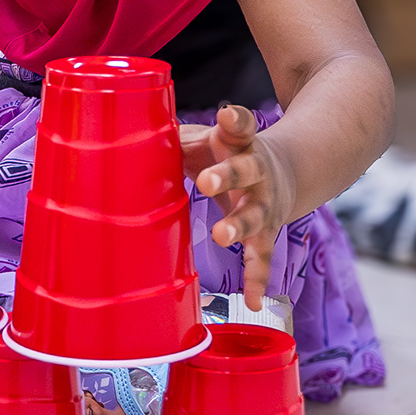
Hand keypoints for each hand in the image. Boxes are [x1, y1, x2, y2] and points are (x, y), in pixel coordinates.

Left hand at [180, 105, 294, 312]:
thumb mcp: (207, 139)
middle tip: (205, 182)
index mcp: (240, 144)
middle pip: (246, 171)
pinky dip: (258, 279)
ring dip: (238, 226)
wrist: (287, 170)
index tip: (226, 114)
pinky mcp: (268, 232)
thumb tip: (128, 137)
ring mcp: (265, 204)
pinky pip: (263, 257)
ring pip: (255, 215)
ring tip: (221, 237)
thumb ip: (176, 139)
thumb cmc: (229, 153)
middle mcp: (258, 172)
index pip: (241, 126)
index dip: (235, 120)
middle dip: (226, 176)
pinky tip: (254, 301)